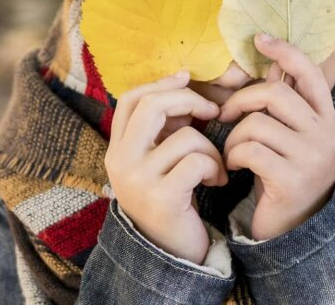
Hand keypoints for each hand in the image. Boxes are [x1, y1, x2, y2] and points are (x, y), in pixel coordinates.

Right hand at [104, 71, 228, 263]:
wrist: (172, 255)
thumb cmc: (173, 200)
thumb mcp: (160, 161)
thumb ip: (164, 127)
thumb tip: (182, 83)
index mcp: (117, 150)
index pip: (129, 99)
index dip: (160, 83)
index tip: (187, 78)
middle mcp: (120, 163)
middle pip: (152, 105)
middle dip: (189, 100)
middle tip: (212, 111)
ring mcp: (138, 181)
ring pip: (185, 137)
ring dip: (211, 148)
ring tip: (216, 167)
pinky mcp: (161, 198)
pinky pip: (197, 161)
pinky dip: (215, 167)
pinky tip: (217, 181)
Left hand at [220, 34, 334, 240]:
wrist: (295, 229)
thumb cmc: (286, 175)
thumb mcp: (293, 137)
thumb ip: (285, 104)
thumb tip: (270, 61)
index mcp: (327, 119)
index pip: (310, 73)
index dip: (285, 51)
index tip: (259, 39)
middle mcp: (326, 135)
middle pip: (275, 94)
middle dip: (242, 100)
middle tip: (225, 114)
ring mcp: (311, 158)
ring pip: (257, 124)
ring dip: (233, 136)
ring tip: (231, 151)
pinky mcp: (291, 180)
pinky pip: (249, 150)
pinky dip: (232, 155)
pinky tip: (232, 167)